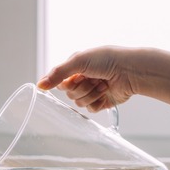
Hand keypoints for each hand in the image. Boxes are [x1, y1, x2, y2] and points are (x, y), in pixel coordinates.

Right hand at [37, 46, 169, 111]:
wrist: (130, 70)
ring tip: (102, 84)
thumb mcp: (78, 61)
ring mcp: (92, 91)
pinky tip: (106, 92)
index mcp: (76, 68)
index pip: (60, 82)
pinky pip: (90, 109)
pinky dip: (97, 102)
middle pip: (69, 94)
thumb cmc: (107, 59)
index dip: (66, 83)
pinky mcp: (102, 102)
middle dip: (81, 88)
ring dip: (90, 94)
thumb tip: (39, 86)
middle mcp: (83, 80)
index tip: (76, 77)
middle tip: (93, 79)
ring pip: (79, 103)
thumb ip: (57, 73)